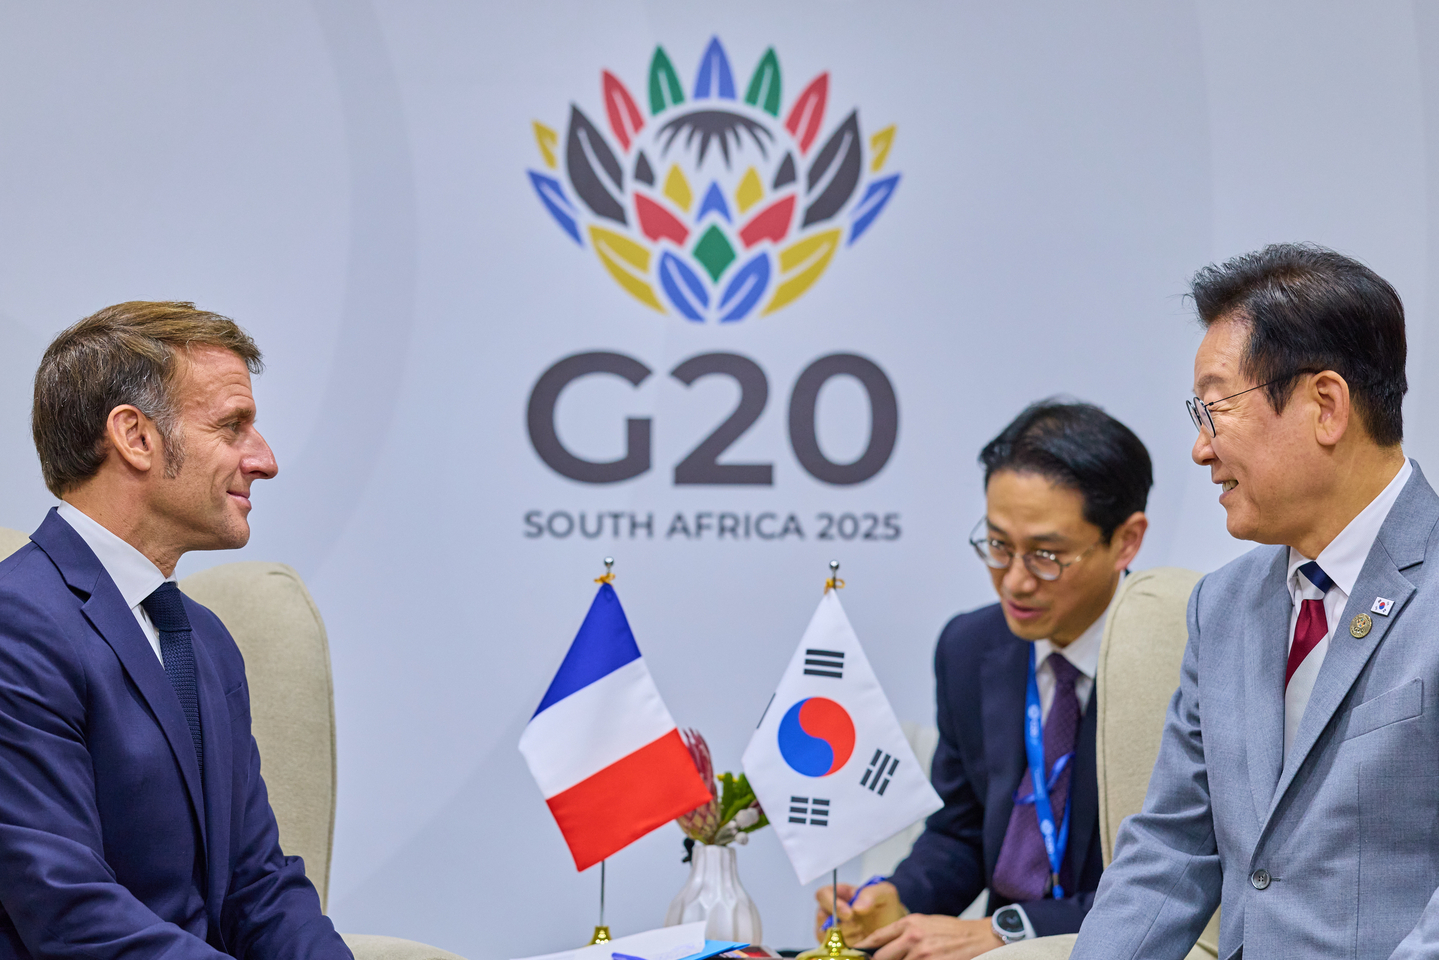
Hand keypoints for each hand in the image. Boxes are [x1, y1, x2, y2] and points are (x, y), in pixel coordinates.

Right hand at [813, 881, 907, 943]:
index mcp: (838, 893)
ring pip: (829, 935)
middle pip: (823, 918)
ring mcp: (831, 929)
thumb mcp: (884, 893)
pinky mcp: (835, 944)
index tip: (849, 914)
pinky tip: (862, 941)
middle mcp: (830, 911)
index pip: (823, 895)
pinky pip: (835, 948)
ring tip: (863, 932)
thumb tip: (856, 907)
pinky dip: (850, 946)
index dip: (832, 904)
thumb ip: (870, 895)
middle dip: (844, 925)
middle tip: (860, 925)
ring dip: (848, 937)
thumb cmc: (884, 906)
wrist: (890, 926)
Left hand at [857, 915, 1003, 959]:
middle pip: (880, 958)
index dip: (864, 949)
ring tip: (910, 959)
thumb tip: (885, 945)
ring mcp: (921, 954)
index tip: (857, 954)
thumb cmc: (953, 932)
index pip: (876, 938)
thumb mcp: (926, 923)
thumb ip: (905, 933)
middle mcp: (912, 937)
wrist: (980, 938)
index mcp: (909, 923)